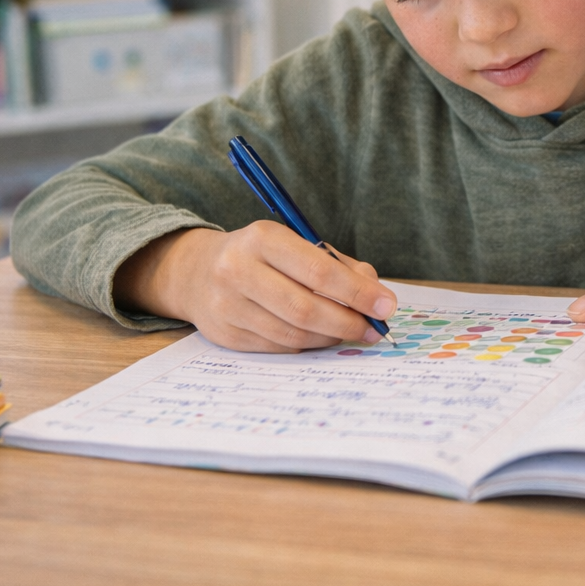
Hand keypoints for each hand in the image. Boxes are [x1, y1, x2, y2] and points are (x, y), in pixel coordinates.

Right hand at [115, 222, 397, 352]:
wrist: (197, 271)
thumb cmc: (263, 256)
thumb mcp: (297, 244)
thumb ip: (338, 264)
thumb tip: (375, 292)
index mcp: (263, 238)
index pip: (319, 271)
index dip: (357, 292)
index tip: (387, 306)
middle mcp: (238, 270)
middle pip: (305, 308)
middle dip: (348, 321)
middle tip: (375, 329)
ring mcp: (226, 305)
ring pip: (293, 333)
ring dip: (330, 337)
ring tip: (352, 331)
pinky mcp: (224, 334)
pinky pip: (278, 347)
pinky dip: (307, 345)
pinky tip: (321, 337)